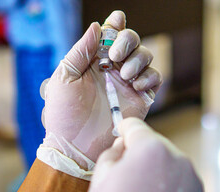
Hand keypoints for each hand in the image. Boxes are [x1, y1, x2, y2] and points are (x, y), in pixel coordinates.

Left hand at [39, 11, 161, 172]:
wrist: (75, 146)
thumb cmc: (64, 113)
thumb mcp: (64, 77)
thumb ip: (81, 50)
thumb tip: (98, 26)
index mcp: (93, 62)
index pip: (108, 36)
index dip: (115, 24)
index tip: (117, 18)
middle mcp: (112, 70)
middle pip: (132, 41)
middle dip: (128, 40)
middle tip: (114, 56)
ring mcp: (128, 84)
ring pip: (145, 57)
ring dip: (137, 59)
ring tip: (123, 75)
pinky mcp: (141, 99)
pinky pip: (155, 78)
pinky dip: (149, 75)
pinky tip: (135, 84)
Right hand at [86, 118, 205, 191]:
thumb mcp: (100, 179)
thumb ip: (112, 152)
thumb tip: (123, 145)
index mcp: (150, 148)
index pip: (135, 126)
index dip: (124, 127)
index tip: (120, 130)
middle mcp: (176, 157)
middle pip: (154, 143)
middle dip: (140, 152)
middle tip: (125, 172)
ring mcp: (191, 176)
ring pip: (168, 161)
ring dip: (155, 168)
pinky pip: (180, 179)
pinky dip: (169, 184)